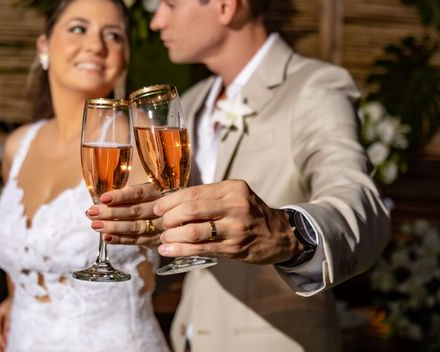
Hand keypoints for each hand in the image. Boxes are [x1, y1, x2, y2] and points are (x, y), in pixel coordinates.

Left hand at [85, 182, 163, 245]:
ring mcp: (161, 226)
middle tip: (92, 212)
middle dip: (111, 212)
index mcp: (159, 191)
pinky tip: (106, 238)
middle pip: (135, 211)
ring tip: (95, 225)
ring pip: (135, 227)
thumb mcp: (151, 189)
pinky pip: (137, 241)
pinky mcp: (157, 240)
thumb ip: (132, 193)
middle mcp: (162, 209)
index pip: (139, 193)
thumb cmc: (159, 199)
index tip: (103, 198)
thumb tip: (104, 199)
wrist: (182, 217)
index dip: (121, 196)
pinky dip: (121, 240)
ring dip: (113, 227)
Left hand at [154, 179, 302, 264]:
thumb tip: (172, 201)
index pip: (194, 192)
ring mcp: (236, 228)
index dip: (171, 200)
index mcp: (232, 188)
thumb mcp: (235, 196)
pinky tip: (168, 251)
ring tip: (163, 238)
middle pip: (191, 209)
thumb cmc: (251, 214)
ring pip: (194, 231)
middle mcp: (235, 205)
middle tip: (160, 223)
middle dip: (169, 218)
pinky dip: (180, 250)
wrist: (281, 235)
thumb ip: (209, 197)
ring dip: (172, 236)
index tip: (157, 207)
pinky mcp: (234, 247)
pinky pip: (201, 248)